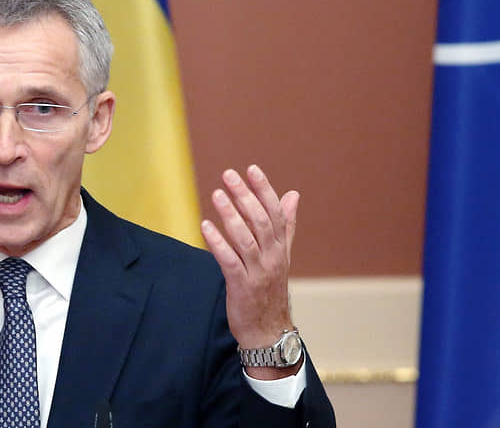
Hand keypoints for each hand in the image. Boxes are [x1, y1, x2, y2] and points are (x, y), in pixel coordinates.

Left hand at [200, 165, 298, 378]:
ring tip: (216, 194)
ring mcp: (258, 272)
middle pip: (260, 221)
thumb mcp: (281, 255)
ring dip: (230, 215)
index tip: (251, 169)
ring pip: (245, 238)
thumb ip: (285, 225)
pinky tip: (205, 226)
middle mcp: (272, 257)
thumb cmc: (270, 290)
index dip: (263, 189)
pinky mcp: (241, 286)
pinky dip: (218, 243)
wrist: (268, 330)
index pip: (274, 212)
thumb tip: (293, 195)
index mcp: (280, 247)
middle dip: (245, 196)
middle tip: (228, 175)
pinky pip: (229, 261)